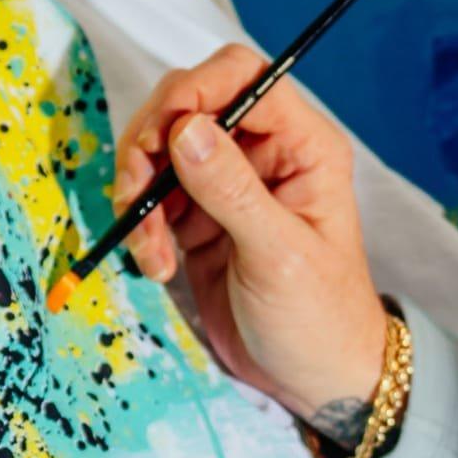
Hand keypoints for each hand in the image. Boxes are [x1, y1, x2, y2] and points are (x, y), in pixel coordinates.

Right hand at [114, 45, 390, 439]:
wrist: (316, 381)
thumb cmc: (321, 319)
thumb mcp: (279, 255)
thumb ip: (232, 190)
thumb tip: (186, 129)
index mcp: (302, 145)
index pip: (242, 77)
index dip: (192, 93)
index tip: (158, 139)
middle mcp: (264, 153)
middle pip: (187, 106)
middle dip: (149, 147)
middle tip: (136, 197)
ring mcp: (227, 185)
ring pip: (159, 151)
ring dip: (138, 194)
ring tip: (150, 252)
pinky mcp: (198, 218)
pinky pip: (152, 198)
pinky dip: (140, 227)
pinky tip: (156, 266)